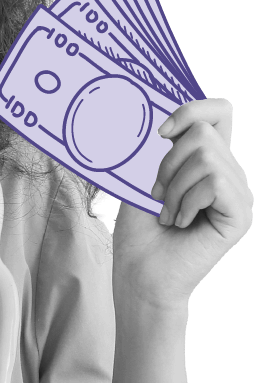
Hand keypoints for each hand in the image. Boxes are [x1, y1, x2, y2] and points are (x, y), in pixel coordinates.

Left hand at [112, 98, 252, 308]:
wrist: (141, 272)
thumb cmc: (140, 230)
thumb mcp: (143, 178)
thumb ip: (161, 147)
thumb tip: (161, 119)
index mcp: (209, 159)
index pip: (220, 111)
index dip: (192, 109)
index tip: (161, 133)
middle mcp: (230, 173)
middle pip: (203, 133)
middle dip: (168, 164)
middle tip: (158, 198)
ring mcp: (239, 194)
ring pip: (207, 157)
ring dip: (174, 188)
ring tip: (168, 215)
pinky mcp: (241, 214)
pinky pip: (214, 183)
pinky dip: (186, 201)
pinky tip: (181, 223)